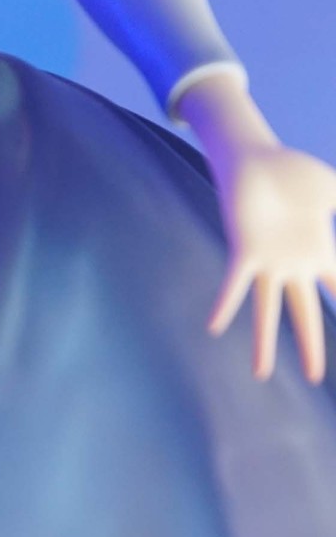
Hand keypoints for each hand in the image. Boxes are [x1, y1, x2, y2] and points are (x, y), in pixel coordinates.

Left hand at [205, 144, 335, 383]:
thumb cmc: (293, 171)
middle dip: (310, 347)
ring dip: (263, 342)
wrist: (254, 157)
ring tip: (259, 375)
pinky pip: (234, 283)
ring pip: (268, 310)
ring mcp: (269, 261)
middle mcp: (294, 265)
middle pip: (305, 314)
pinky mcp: (244, 250)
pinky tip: (214, 327)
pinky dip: (225, 304)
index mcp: (319, 252)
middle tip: (314, 379)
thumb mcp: (334, 190)